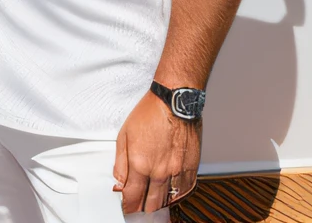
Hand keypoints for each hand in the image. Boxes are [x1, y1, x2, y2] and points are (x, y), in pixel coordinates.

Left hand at [113, 89, 200, 213]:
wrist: (175, 102)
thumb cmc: (149, 114)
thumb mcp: (124, 136)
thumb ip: (121, 163)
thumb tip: (118, 182)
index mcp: (141, 165)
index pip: (132, 196)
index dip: (128, 206)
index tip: (126, 208)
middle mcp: (161, 171)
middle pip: (151, 202)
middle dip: (142, 208)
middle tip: (138, 208)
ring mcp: (178, 171)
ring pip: (169, 199)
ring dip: (160, 203)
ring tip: (152, 204)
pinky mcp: (192, 166)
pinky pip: (185, 190)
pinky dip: (177, 196)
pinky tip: (171, 196)